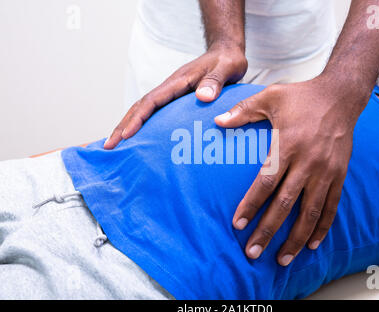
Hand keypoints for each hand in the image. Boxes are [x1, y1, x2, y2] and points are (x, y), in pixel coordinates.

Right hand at [103, 45, 247, 148]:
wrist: (226, 54)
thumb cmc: (227, 62)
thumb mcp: (226, 69)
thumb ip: (215, 81)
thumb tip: (202, 97)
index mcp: (178, 82)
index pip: (152, 101)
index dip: (138, 118)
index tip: (126, 134)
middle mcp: (170, 88)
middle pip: (140, 107)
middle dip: (123, 126)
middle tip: (108, 146)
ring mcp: (170, 94)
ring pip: (144, 111)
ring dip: (128, 127)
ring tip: (114, 146)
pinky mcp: (175, 101)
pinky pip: (154, 114)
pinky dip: (142, 126)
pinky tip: (138, 140)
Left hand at [215, 76, 367, 265]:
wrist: (341, 95)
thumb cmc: (302, 96)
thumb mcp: (270, 97)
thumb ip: (243, 110)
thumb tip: (217, 121)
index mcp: (288, 144)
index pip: (265, 182)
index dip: (251, 205)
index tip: (237, 225)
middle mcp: (308, 162)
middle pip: (285, 204)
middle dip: (268, 230)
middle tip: (253, 252)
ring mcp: (326, 171)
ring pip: (310, 212)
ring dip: (296, 238)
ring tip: (282, 259)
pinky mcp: (340, 174)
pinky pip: (332, 205)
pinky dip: (323, 226)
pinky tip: (313, 244)